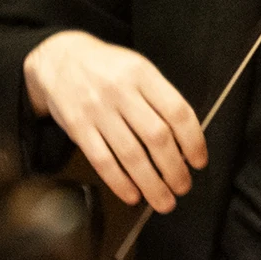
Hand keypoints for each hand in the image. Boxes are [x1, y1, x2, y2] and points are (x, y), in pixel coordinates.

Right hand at [23, 30, 206, 211]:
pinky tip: (133, 195)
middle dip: (175, 169)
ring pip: (131, 155)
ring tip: (164, 201)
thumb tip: (186, 142)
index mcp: (142, 74)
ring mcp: (97, 110)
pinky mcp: (77, 127)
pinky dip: (120, 183)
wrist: (61, 58)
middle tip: (183, 187)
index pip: (177, 112)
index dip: (193, 141)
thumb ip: (160, 98)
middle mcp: (121, 91)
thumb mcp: (138, 69)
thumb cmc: (108, 68)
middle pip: (156, 137)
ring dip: (152, 184)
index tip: (199, 162)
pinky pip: (102, 160)